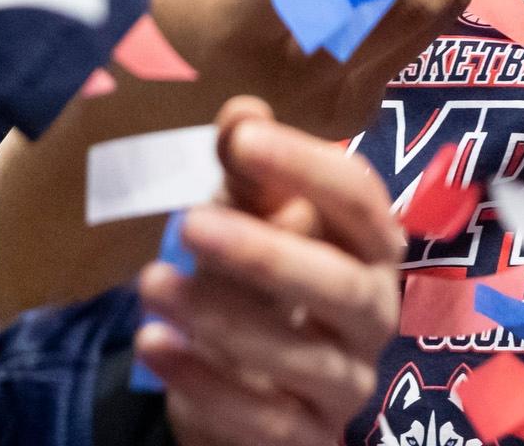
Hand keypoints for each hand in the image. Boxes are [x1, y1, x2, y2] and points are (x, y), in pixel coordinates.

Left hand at [138, 97, 401, 445]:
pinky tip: (153, 343)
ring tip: (150, 282)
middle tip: (189, 222)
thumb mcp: (246, 221)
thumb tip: (242, 110)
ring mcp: (347, 382)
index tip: (242, 138)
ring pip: (298, 355)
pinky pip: (264, 418)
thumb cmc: (255, 286)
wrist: (247, 391)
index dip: (307, 166)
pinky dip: (203, 380)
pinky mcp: (310, 438)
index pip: (360, 200)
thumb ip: (247, 173)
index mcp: (370, 246)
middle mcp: (374, 312)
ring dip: (220, 317)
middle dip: (265, 252)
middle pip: (340, 283)